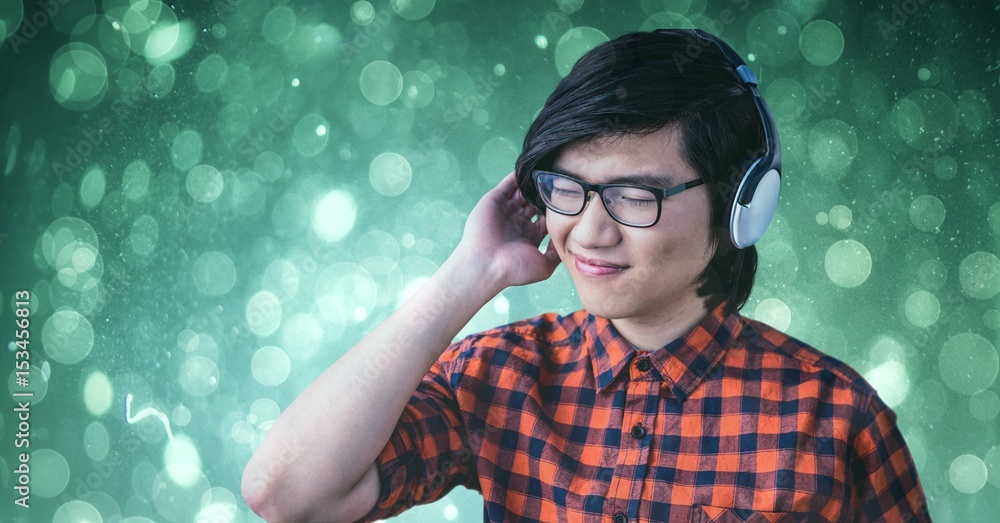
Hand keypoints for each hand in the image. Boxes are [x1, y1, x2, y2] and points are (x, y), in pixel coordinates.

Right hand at [455, 171, 560, 289]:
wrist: (485, 265)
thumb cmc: (514, 269)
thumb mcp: (544, 266)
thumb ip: (557, 253)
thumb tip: (570, 241)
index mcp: (529, 236)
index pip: (547, 218)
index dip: (558, 211)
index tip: (573, 202)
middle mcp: (518, 222)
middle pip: (536, 203)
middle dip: (547, 195)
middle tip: (563, 184)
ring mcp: (506, 210)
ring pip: (523, 192)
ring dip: (534, 184)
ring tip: (549, 172)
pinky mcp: (495, 200)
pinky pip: (508, 184)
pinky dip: (518, 176)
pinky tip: (531, 168)